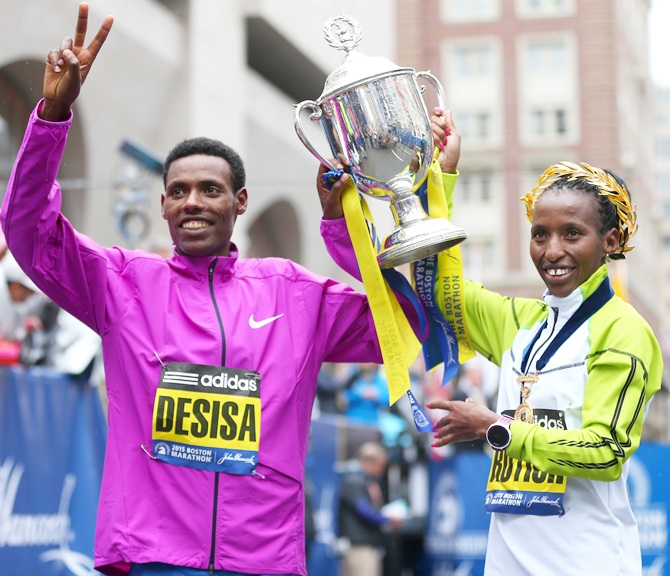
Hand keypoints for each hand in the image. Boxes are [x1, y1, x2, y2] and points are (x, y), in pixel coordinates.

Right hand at [41, 2, 113, 120]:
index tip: (111, 18)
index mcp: (88, 59)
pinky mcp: (54, 56)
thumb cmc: (70, 91)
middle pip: (80, 32)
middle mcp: (78, 53)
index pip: (98, 42)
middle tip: (84, 4)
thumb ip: (74, 65)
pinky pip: (53, 51)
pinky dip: (53, 59)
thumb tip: (68, 52)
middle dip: (82, 18)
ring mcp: (65, 54)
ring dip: (62, 53)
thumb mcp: (75, 80)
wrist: (57, 97)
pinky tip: (55, 69)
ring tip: (62, 67)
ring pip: (64, 42)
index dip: (103, 30)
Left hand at [315, 156, 351, 219]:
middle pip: (335, 164)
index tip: (339, 168)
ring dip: (348, 167)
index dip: (332, 163)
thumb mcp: (332, 200)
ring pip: (343, 168)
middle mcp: (330, 178)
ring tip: (353, 170)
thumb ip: (337, 188)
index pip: (325, 165)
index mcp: (322, 181)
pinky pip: (350, 175)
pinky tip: (356, 174)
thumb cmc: (331, 211)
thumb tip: (344, 176)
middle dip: (342, 163)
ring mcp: (339, 180)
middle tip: (347, 166)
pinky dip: (353, 173)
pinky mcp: (347, 184)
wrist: (338, 220)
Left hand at [428, 398, 497, 447]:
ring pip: (443, 431)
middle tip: (434, 426)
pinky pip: (446, 440)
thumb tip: (468, 400)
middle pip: (442, 421)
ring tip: (436, 435)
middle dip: (438, 424)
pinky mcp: (456, 436)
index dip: (434, 404)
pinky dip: (439, 443)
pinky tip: (434, 444)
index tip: (428, 405)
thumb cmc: (482, 412)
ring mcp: (453, 427)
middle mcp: (452, 416)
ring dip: (439, 433)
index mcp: (456, 406)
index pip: (442, 404)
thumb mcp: (476, 404)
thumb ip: (470, 402)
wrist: (485, 423)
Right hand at [430, 108, 460, 174]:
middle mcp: (435, 130)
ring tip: (443, 143)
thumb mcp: (455, 136)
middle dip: (441, 126)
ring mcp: (429, 135)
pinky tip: (439, 146)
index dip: (437, 111)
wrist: (446, 163)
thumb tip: (448, 111)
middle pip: (434, 118)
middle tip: (446, 135)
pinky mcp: (424, 140)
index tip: (439, 112)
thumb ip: (450, 123)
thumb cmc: (453, 152)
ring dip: (440, 135)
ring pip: (432, 126)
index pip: (437, 114)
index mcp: (443, 127)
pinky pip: (429, 134)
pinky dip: (436, 140)